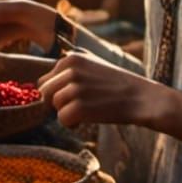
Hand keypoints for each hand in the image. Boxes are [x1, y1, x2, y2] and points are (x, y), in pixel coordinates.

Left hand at [37, 50, 169, 128]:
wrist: (140, 97)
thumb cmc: (115, 84)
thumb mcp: (91, 65)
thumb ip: (68, 70)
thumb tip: (40, 85)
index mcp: (70, 58)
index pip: (45, 80)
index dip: (58, 92)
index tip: (76, 95)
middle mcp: (70, 69)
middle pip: (45, 93)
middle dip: (58, 103)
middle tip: (79, 105)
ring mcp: (74, 88)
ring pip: (54, 107)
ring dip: (67, 113)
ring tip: (86, 111)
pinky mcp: (78, 106)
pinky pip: (62, 119)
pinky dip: (72, 124)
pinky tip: (87, 119)